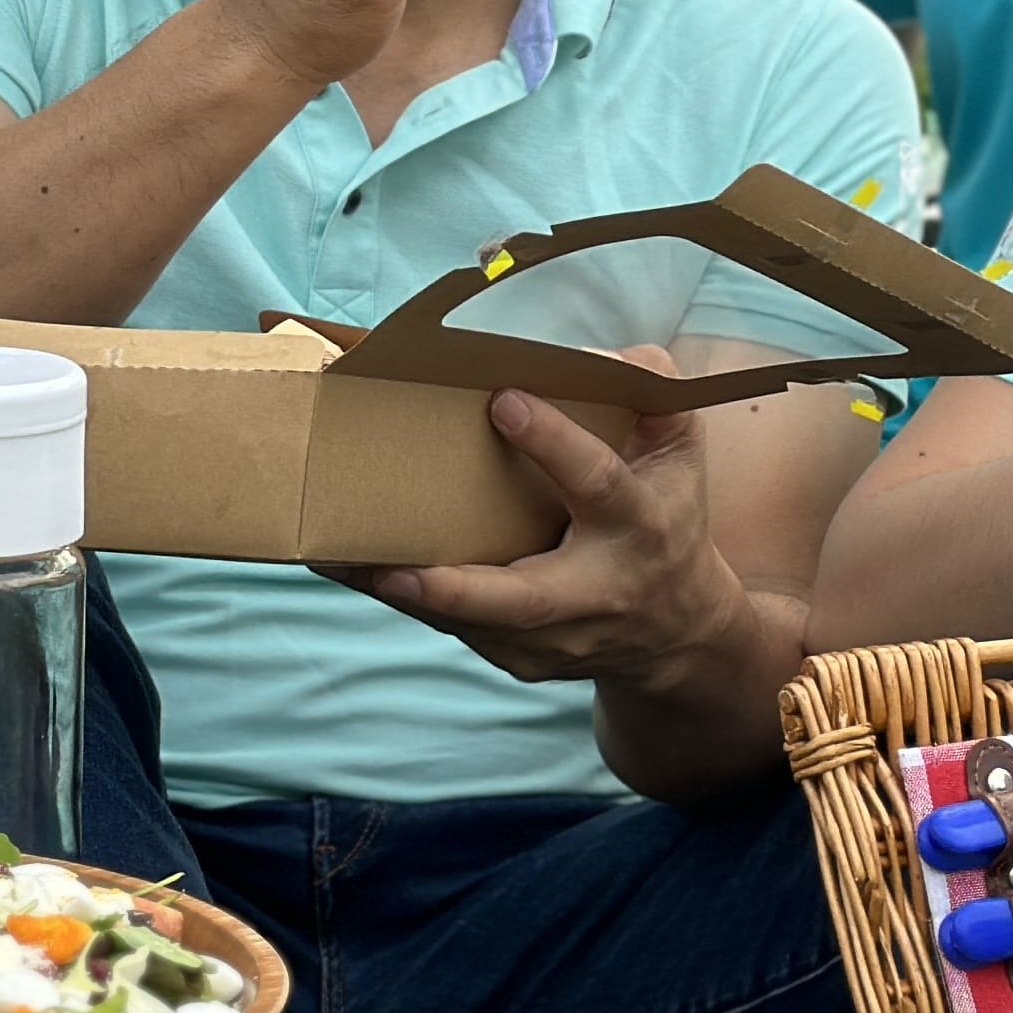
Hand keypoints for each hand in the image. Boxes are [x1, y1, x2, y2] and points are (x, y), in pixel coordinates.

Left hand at [334, 386, 744, 687]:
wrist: (676, 633)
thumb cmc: (667, 517)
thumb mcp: (681, 450)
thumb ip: (650, 389)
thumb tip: (586, 354)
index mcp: (640, 525)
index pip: (599, 484)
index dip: (555, 445)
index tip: (503, 400)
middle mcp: (596, 592)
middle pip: (524, 601)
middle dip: (458, 590)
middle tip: (392, 565)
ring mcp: (555, 639)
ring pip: (471, 624)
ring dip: (402, 593)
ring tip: (331, 554)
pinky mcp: (518, 658)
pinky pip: (453, 628)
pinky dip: (403, 598)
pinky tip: (348, 566)